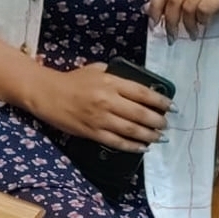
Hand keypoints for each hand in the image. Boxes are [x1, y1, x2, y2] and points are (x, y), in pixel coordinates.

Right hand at [30, 62, 170, 150]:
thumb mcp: (96, 70)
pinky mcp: (92, 132)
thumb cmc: (73, 80)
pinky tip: (142, 147)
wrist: (47, 94)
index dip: (159, 101)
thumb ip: (117, 76)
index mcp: (110, 82)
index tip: (171, 106)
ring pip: (131, 130)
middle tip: (166, 124)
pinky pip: (116, 142)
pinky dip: (132, 146)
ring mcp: (99, 118)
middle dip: (157, 121)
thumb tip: (138, 86)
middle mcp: (107, 100)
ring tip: (159, 137)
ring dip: (149, 135)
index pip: (142, 93)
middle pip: (140, 113)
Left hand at [147, 0, 218, 39]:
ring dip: (187, 24)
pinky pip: (204, 8)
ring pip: (188, 4)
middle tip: (172, 36)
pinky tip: (205, 24)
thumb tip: (149, 10)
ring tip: (193, 32)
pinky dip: (202, 20)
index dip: (155, 6)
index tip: (154, 24)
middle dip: (170, 21)